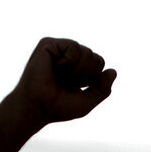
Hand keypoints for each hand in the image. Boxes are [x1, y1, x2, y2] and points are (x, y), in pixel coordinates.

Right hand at [0, 38, 116, 151]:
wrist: (37, 108)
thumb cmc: (57, 107)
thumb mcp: (87, 102)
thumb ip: (102, 89)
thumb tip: (113, 71)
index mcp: (75, 67)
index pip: (99, 63)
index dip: (92, 79)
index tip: (74, 87)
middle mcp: (67, 55)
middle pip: (96, 57)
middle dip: (86, 75)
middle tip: (66, 82)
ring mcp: (57, 48)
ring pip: (87, 52)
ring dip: (77, 70)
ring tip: (60, 76)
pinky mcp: (48, 44)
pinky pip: (73, 47)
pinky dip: (68, 62)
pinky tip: (55, 68)